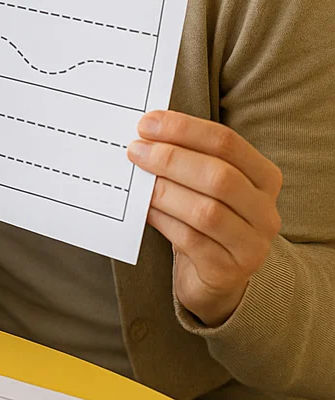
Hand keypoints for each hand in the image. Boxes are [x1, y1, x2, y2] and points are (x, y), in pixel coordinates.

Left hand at [128, 111, 283, 326]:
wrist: (216, 276)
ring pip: (206, 211)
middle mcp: (265, 211)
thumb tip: (145, 132)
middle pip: (219, 176)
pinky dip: (162, 220)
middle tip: (135, 151)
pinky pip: (190, 240)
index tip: (146, 123)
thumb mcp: (204, 185)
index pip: (227, 142)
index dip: (184, 129)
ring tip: (138, 181)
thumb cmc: (204, 218)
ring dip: (165, 191)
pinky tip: (144, 209)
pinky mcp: (227, 270)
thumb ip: (187, 158)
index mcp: (264, 177)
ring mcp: (251, 244)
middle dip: (171, 159)